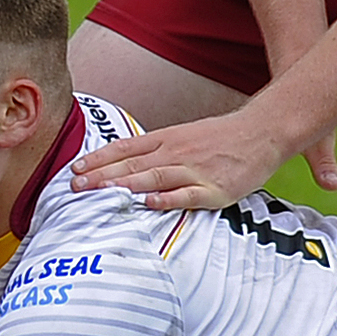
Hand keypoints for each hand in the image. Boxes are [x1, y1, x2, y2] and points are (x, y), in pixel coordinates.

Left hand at [69, 106, 300, 212]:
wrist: (261, 132)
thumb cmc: (220, 138)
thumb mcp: (183, 136)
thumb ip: (155, 150)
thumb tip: (125, 164)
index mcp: (166, 139)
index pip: (124, 148)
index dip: (98, 159)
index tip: (75, 169)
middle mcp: (175, 152)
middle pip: (132, 164)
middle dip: (102, 176)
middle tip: (75, 187)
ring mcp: (194, 170)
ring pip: (153, 177)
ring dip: (125, 185)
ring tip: (101, 193)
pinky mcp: (214, 188)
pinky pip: (187, 194)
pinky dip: (168, 199)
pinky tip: (150, 203)